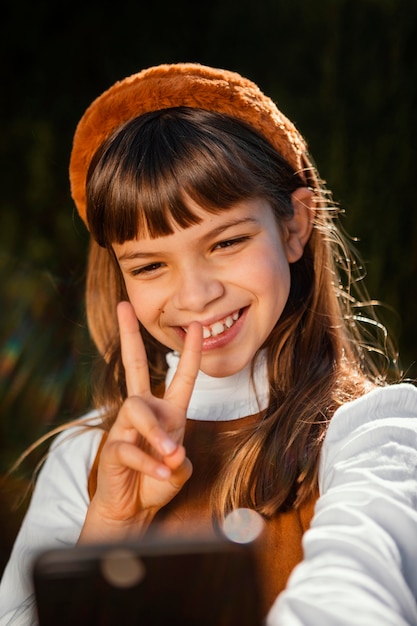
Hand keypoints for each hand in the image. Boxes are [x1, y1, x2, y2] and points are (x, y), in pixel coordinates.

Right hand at [79, 301, 201, 542]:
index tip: (197, 325)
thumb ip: (179, 457)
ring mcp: (125, 427)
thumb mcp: (179, 468)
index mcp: (168, 412)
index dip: (190, 352)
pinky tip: (159, 474)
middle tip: (123, 306)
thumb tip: (171, 450)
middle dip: (129, 335)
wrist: (134, 510)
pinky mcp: (112, 447)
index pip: (180, 376)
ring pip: (138, 410)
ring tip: (171, 456)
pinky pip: (130, 447)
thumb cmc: (158, 482)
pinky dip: (149, 463)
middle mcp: (145, 412)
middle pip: (135, 365)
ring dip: (157, 435)